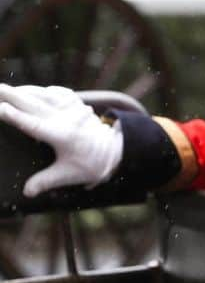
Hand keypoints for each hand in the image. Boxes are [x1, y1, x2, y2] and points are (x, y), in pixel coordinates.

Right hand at [0, 84, 123, 195]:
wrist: (113, 151)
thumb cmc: (89, 165)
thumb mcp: (67, 175)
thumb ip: (45, 182)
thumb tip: (27, 193)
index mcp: (63, 136)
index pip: (34, 125)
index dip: (16, 117)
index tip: (0, 108)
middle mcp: (67, 119)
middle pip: (33, 104)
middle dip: (11, 95)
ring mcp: (72, 108)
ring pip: (43, 94)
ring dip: (23, 91)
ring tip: (3, 89)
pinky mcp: (76, 102)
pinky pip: (55, 92)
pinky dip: (40, 91)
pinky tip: (27, 91)